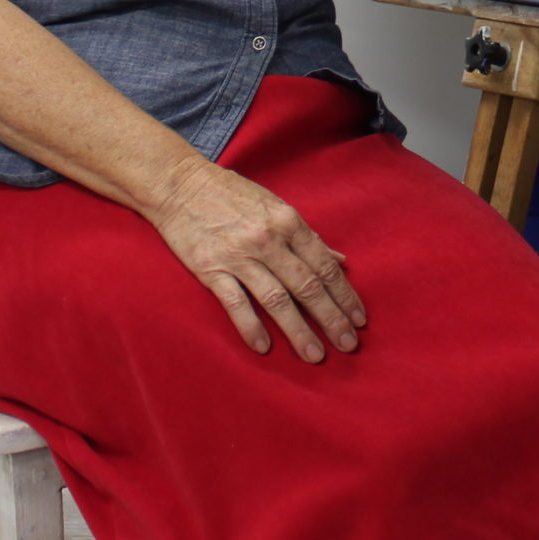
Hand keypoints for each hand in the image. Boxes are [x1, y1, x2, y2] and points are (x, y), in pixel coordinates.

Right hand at [149, 159, 366, 363]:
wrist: (179, 184)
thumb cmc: (232, 194)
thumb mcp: (276, 207)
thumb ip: (309, 237)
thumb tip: (341, 260)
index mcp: (289, 222)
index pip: (325, 266)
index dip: (345, 295)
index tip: (359, 319)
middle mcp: (269, 240)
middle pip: (307, 286)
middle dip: (332, 318)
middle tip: (349, 345)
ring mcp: (239, 256)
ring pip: (277, 300)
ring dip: (299, 330)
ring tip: (315, 355)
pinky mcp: (211, 269)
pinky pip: (236, 303)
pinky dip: (251, 326)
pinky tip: (265, 347)